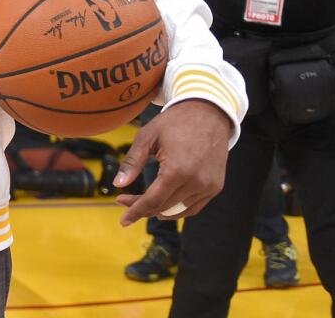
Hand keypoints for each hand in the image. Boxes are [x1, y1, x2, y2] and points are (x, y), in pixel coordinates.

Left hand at [112, 99, 231, 225]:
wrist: (208, 114)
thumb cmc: (174, 123)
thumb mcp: (147, 137)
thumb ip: (132, 162)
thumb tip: (118, 184)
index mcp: (178, 170)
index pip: (153, 200)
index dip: (135, 211)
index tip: (123, 220)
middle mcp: (196, 182)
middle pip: (163, 207)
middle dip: (141, 208)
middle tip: (124, 200)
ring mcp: (209, 186)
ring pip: (179, 210)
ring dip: (158, 210)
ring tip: (141, 202)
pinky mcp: (216, 187)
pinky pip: (193, 207)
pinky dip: (177, 209)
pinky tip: (163, 203)